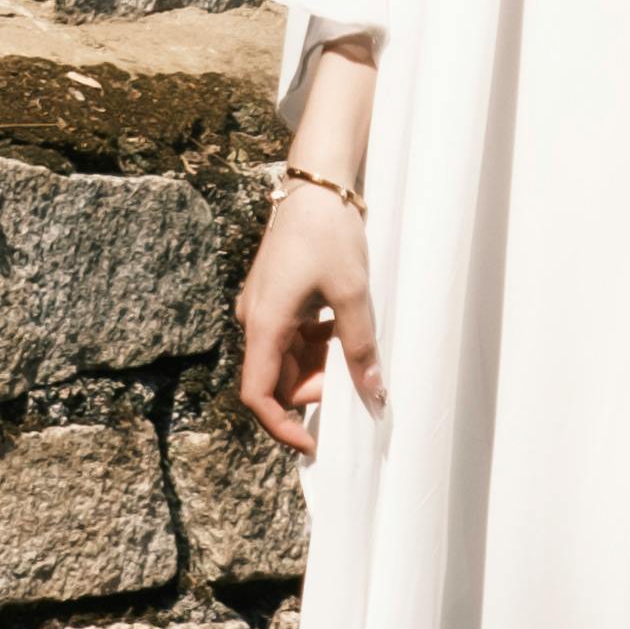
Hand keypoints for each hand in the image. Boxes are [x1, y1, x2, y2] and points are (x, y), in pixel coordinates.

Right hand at [238, 169, 381, 452]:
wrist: (317, 183)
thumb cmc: (330, 234)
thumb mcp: (352, 295)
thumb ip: (360, 349)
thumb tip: (374, 398)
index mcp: (264, 323)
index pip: (257, 394)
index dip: (281, 427)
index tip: (312, 445)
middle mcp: (255, 318)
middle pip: (275, 379)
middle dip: (311, 390)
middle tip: (352, 378)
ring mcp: (263, 307)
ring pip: (285, 358)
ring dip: (316, 365)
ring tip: (351, 344)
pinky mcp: (274, 296)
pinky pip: (290, 336)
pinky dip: (315, 343)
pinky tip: (340, 325)